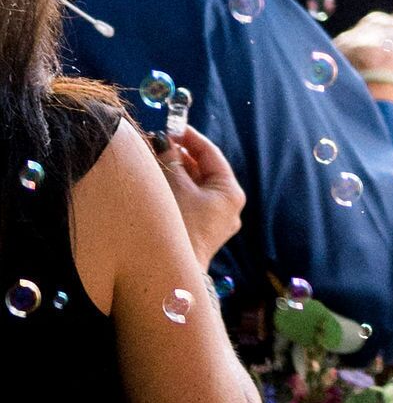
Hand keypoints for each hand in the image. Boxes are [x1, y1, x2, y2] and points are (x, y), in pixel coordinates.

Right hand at [159, 123, 245, 265]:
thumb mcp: (174, 186)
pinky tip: (157, 182)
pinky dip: (176, 190)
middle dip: (179, 156)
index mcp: (230, 192)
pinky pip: (190, 202)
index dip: (190, 138)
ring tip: (153, 159)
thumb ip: (170, 159)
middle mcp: (228, 206)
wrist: (170, 275)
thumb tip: (163, 140)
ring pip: (195, 186)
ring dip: (175, 172)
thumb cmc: (178, 226)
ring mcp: (216, 221)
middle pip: (203, 170)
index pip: (210, 154)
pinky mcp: (202, 232)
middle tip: (157, 142)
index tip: (171, 127)